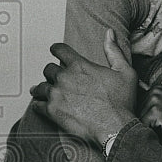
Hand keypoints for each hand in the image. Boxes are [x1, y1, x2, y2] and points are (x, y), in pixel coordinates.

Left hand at [30, 29, 137, 145]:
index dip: (57, 49)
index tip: (56, 51)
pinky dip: (38, 104)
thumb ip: (114, 51)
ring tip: (45, 91)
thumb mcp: (125, 72)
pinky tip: (42, 105)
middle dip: (52, 72)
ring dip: (42, 88)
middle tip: (57, 77)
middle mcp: (64, 78)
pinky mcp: (52, 111)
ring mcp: (56, 95)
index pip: (59, 50)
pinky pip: (37, 105)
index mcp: (80, 66)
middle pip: (48, 69)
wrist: (115, 127)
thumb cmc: (122, 101)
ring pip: (40, 87)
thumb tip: (109, 33)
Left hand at [140, 85, 161, 142]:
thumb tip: (132, 105)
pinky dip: (150, 130)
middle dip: (146, 119)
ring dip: (148, 125)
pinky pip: (142, 124)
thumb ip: (152, 101)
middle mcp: (154, 91)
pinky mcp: (154, 111)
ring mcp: (154, 100)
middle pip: (138, 110)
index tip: (160, 116)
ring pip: (139, 118)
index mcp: (156, 88)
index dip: (147, 113)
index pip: (139, 103)